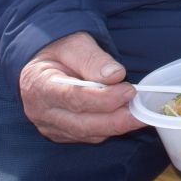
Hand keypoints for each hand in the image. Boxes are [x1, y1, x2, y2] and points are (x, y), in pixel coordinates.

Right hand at [18, 32, 138, 143]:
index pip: (73, 97)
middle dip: (115, 120)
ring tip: (138, 112)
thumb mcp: (76, 44)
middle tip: (141, 111)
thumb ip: (93, 59)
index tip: (129, 91)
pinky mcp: (61, 133)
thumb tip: (115, 76)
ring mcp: (49, 126)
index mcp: (38, 84)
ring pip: (87, 133)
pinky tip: (124, 116)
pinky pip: (88, 136)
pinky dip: (108, 128)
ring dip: (115, 125)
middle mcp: (40, 111)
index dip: (104, 98)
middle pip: (81, 123)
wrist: (45, 62)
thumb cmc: (61, 50)